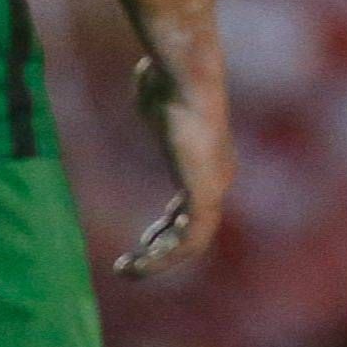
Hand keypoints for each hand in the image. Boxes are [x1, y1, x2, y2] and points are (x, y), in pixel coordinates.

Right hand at [116, 49, 232, 280]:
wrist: (184, 79)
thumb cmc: (166, 82)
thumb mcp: (158, 95)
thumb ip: (155, 101)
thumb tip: (149, 75)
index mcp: (208, 160)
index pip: (193, 208)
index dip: (168, 228)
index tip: (144, 241)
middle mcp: (218, 178)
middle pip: (194, 228)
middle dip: (162, 249)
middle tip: (132, 264)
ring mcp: (216, 188)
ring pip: (193, 242)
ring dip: (160, 261)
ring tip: (128, 271)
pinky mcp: (206, 195)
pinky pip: (190, 241)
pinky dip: (165, 257)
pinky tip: (141, 263)